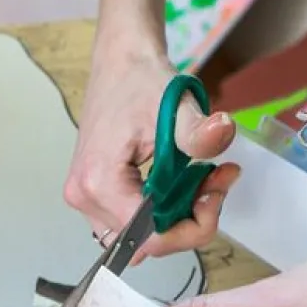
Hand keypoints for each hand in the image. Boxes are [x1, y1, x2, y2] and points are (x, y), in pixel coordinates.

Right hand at [65, 41, 240, 258]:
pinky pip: (132, 222)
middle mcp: (84, 197)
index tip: (216, 188)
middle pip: (147, 241)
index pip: (150, 237)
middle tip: (216, 178)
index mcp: (99, 182)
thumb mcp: (175, 106)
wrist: (120, 64)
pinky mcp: (94, 194)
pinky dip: (163, 209)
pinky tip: (180, 182)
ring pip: (141, 236)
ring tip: (201, 177)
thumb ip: (198, 131)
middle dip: (190, 218)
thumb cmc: (140, 82)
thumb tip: (222, 132)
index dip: (193, 224)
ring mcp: (85, 198)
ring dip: (178, 215)